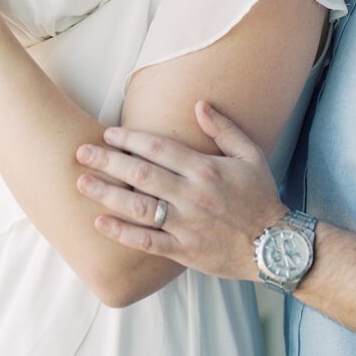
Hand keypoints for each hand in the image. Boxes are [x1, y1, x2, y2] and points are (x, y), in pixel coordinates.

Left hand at [76, 100, 287, 279]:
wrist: (275, 246)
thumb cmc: (261, 196)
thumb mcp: (250, 155)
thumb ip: (224, 128)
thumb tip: (199, 104)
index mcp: (205, 170)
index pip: (158, 149)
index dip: (130, 139)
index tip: (108, 133)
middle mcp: (192, 196)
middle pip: (140, 174)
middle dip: (107, 161)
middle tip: (81, 152)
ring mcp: (186, 225)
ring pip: (138, 207)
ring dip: (107, 194)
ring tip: (82, 182)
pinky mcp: (184, 251)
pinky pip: (147, 241)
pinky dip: (122, 232)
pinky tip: (100, 222)